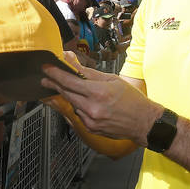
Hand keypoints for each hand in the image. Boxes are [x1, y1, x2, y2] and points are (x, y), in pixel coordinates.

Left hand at [42, 53, 160, 143]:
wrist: (144, 122)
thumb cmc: (132, 99)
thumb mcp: (112, 79)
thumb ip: (88, 71)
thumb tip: (71, 60)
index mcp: (99, 92)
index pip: (69, 81)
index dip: (55, 74)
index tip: (46, 68)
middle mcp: (92, 108)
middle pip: (66, 93)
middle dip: (54, 84)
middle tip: (46, 78)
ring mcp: (90, 120)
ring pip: (71, 104)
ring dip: (68, 95)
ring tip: (69, 89)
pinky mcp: (91, 128)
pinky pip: (78, 114)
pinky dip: (78, 106)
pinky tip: (85, 103)